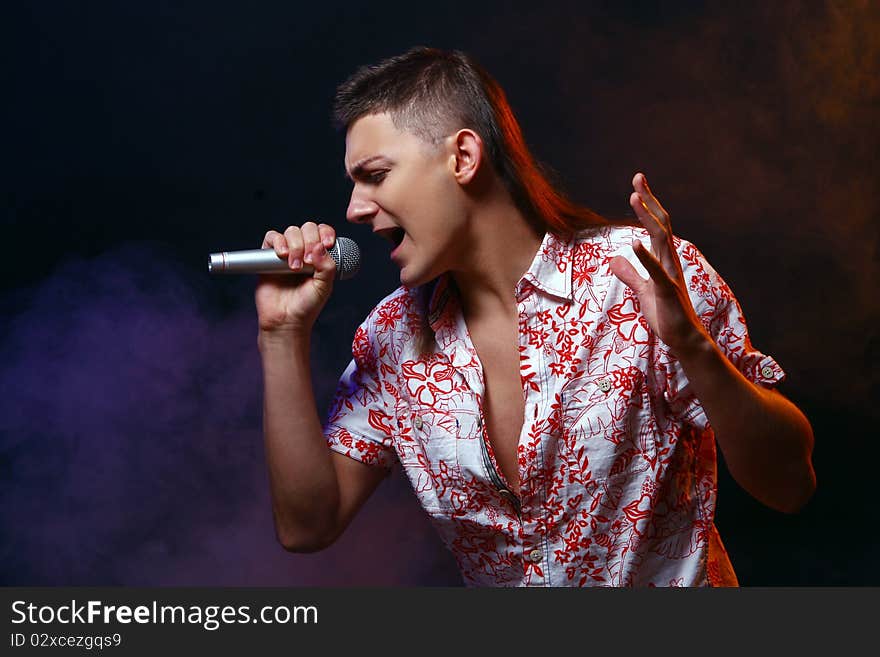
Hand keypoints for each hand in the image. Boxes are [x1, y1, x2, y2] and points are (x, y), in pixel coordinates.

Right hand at [255, 222, 337, 333]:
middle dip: (310, 241)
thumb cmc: (306, 306)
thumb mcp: (325, 287)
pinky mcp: (269, 257)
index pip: (324, 233)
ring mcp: (286, 253)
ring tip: (294, 267)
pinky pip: (271, 237)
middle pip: (308, 228)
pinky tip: (283, 255)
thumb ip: (327, 266)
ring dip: (295, 245)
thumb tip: (320, 246)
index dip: (326, 233)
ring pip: (291, 231)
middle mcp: (304, 251)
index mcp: (320, 256)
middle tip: (309, 261)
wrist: (285, 320)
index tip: (327, 244)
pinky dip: (278, 242)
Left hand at [609, 173, 709, 356]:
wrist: (684, 340)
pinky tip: (635, 243)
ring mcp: (670, 274)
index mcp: (665, 259)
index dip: (647, 205)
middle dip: (649, 200)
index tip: (637, 185)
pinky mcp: (667, 291)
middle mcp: (670, 261)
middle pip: (661, 224)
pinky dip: (646, 256)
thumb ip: (630, 274)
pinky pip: (657, 271)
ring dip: (647, 218)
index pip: (657, 226)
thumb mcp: (642, 291)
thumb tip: (614, 259)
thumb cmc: (667, 315)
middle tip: (638, 178)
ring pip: (661, 240)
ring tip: (634, 198)